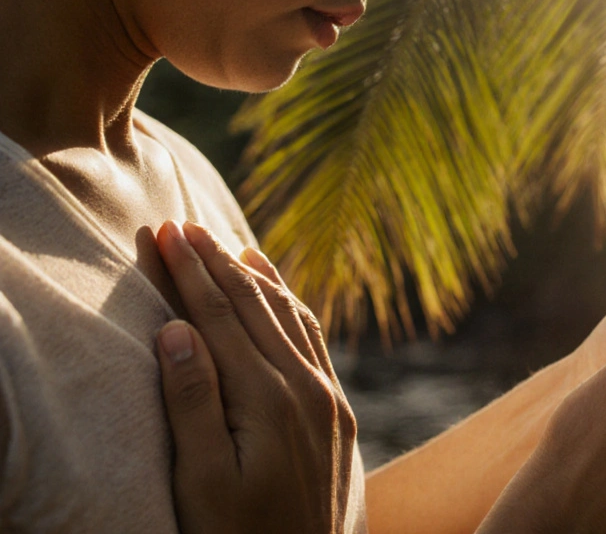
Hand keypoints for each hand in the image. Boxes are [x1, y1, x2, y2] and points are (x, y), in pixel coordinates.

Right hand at [152, 221, 356, 533]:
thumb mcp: (201, 481)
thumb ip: (190, 403)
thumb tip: (176, 329)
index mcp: (268, 400)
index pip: (223, 317)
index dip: (192, 272)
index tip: (167, 232)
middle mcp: (306, 389)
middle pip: (256, 308)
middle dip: (218, 263)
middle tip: (186, 224)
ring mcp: (328, 399)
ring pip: (291, 318)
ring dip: (257, 279)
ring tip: (228, 246)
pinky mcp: (338, 412)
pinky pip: (315, 343)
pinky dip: (292, 309)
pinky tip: (279, 296)